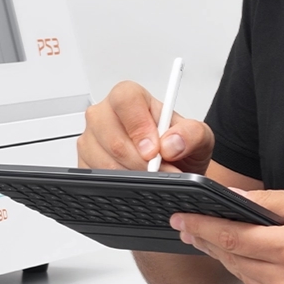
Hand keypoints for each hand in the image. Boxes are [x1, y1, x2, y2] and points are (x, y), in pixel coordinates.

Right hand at [77, 80, 212, 173]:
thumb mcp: (199, 137)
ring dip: (131, 175)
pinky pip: (96, 177)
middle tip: (159, 170)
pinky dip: (119, 185)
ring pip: (104, 161)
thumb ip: (192, 134)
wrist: (173, 168)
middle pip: (111, 136)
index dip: (138, 126)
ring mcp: (92, 138)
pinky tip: (134, 181)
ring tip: (151, 177)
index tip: (154, 150)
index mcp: (130, 97)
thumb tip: (171, 143)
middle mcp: (105, 114)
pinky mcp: (84, 162)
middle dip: (139, 161)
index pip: (125, 99)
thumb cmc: (179, 146)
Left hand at [172, 189, 283, 283]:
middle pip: (232, 258)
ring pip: (243, 275)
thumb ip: (270, 203)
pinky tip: (245, 256)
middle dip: (207, 240)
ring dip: (226, 256)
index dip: (202, 226)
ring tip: (210, 236)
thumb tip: (234, 199)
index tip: (180, 218)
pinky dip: (249, 271)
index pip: (232, 237)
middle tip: (187, 224)